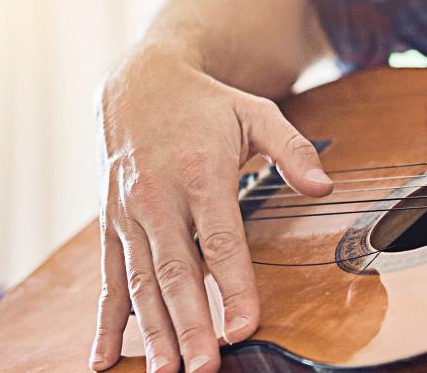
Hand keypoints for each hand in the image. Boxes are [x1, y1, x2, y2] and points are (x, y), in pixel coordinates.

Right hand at [91, 40, 333, 372]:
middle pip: (176, 272)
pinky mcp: (110, 226)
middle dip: (189, 325)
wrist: (139, 83)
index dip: (231, 286)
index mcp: (201, 173)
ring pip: (141, 283)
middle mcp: (159, 198)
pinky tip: (103, 360)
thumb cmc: (206, 104)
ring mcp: (129, 215)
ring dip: (153, 334)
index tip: (243, 326)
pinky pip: (108, 280)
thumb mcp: (255, 111)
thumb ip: (292, 149)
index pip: (221, 240)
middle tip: (204, 368)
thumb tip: (323, 186)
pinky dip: (106, 322)